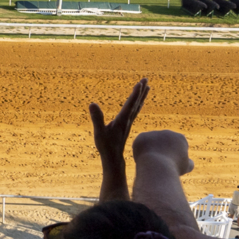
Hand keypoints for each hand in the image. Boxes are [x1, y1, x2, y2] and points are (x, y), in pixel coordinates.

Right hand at [89, 79, 148, 200]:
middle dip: (141, 90)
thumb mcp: (99, 132)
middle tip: (146, 79)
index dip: (135, 93)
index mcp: (122, 120)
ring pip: (137, 106)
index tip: (140, 83)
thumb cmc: (106, 146)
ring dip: (142, 95)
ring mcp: (128, 122)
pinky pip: (135, 111)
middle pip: (137, 102)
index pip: (130, 103)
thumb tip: (92, 104)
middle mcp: (128, 120)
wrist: (114, 159)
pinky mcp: (126, 125)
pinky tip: (139, 101)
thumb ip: (97, 118)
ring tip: (147, 86)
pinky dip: (138, 103)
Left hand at [130, 130, 191, 174]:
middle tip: (160, 164)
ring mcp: (154, 133)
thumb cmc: (173, 169)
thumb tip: (189, 162)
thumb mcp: (185, 168)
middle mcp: (167, 132)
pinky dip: (141, 152)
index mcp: (180, 138)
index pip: (177, 147)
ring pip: (151, 144)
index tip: (171, 165)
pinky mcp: (142, 137)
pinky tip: (144, 159)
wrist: (158, 167)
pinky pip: (140, 145)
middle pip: (164, 144)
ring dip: (151, 152)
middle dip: (162, 154)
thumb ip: (189, 164)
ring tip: (152, 162)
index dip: (174, 158)